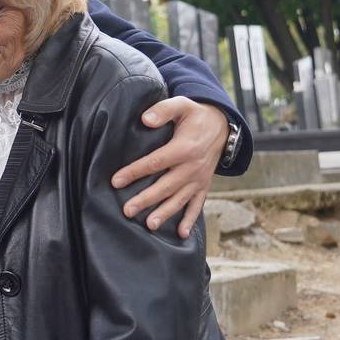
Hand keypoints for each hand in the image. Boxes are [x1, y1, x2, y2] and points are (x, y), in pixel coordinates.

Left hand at [111, 97, 228, 239]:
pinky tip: (181, 234)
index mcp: (184, 148)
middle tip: (127, 210)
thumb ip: (163, 110)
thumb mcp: (182, 105)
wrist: (223, 126)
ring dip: (164, 213)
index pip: (155, 162)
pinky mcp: (204, 185)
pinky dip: (190, 219)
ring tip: (149, 225)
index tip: (116, 181)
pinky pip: (197, 204)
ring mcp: (199, 179)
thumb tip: (145, 119)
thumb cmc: (195, 115)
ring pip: (179, 199)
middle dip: (146, 199)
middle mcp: (192, 167)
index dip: (135, 171)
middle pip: (165, 186)